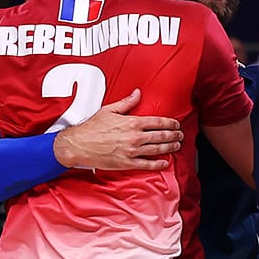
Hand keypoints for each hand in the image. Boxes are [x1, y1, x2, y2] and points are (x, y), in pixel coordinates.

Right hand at [52, 93, 181, 170]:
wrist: (77, 144)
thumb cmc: (91, 127)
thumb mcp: (109, 110)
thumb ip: (126, 102)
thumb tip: (138, 93)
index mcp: (132, 122)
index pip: (158, 122)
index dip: (170, 123)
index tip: (176, 124)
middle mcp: (134, 137)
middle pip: (161, 136)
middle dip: (174, 136)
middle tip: (180, 136)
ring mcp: (132, 151)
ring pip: (158, 149)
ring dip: (170, 148)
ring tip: (176, 146)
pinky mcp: (127, 163)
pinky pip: (147, 164)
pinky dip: (159, 164)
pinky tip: (165, 162)